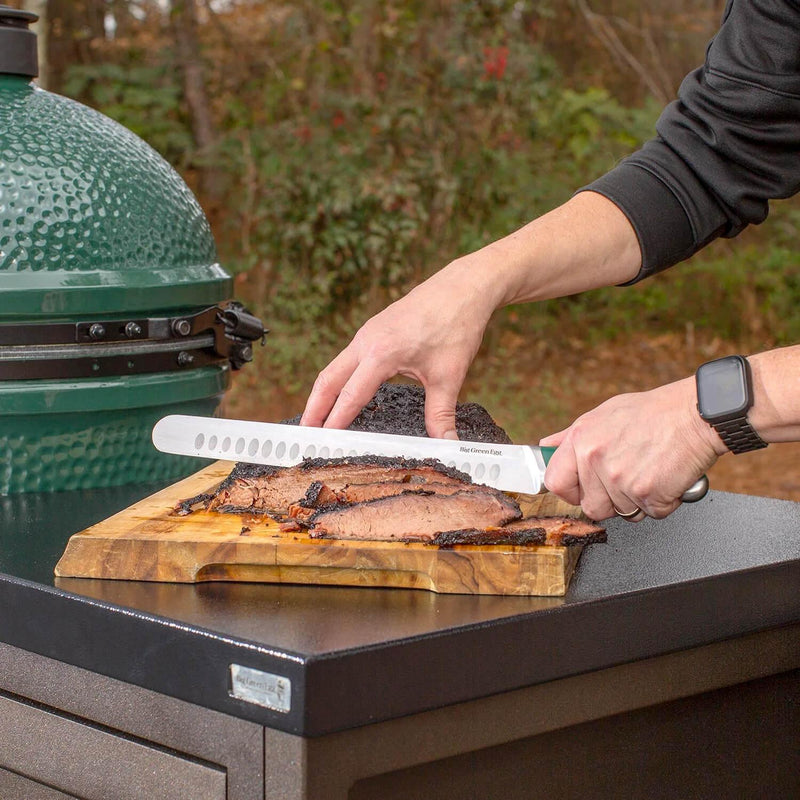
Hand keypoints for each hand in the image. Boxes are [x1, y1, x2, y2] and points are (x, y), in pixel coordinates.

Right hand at [300, 257, 500, 437]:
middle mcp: (367, 341)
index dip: (335, 422)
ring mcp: (368, 334)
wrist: (463, 287)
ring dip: (322, 394)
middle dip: (314, 409)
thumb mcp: (450, 376)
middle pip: (328, 380)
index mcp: (381, 353)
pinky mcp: (374, 330)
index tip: (322, 443)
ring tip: (315, 419)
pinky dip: (338, 379)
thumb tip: (447, 444)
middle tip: (304, 435)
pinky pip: (348, 359)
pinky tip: (342, 393)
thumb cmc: (456, 324)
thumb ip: (441, 413)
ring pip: (335, 368)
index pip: (350, 395)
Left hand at [539, 377, 723, 520]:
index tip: (582, 491)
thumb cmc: (654, 412)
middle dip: (610, 501)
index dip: (570, 492)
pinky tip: (665, 477)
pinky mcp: (647, 493)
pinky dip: (662, 502)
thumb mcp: (603, 414)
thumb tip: (546, 448)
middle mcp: (595, 459)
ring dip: (638, 501)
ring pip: (622, 513)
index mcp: (580, 439)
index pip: (555, 482)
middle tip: (629, 478)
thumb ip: (571, 436)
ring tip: (649, 471)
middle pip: (591, 506)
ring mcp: (619, 479)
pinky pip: (650, 514)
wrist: (695, 414)